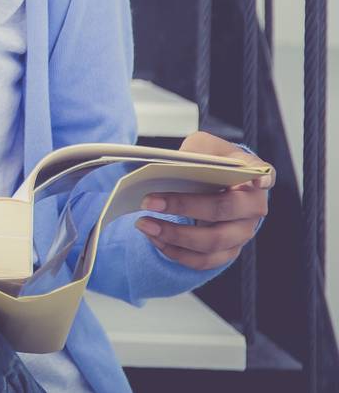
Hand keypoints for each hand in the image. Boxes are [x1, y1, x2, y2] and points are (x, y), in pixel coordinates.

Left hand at [136, 130, 272, 269]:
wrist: (212, 184)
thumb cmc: (209, 162)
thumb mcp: (202, 147)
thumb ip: (193, 152)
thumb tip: (166, 166)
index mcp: (251, 176)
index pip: (264, 174)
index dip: (262, 178)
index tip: (257, 178)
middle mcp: (253, 207)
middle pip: (224, 210)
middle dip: (184, 206)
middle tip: (148, 201)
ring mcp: (242, 232)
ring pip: (212, 241)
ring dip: (174, 235)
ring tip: (144, 223)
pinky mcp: (228, 251)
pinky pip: (204, 260)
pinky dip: (176, 252)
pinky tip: (155, 238)